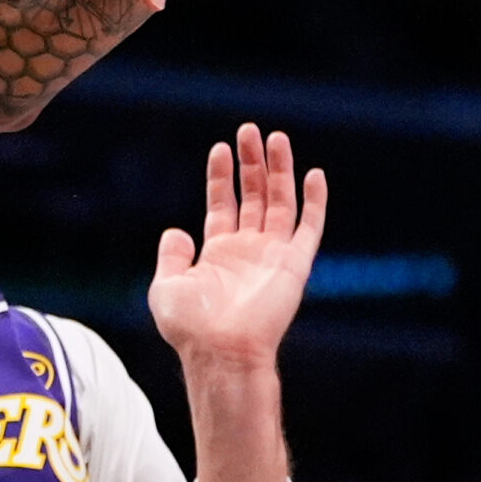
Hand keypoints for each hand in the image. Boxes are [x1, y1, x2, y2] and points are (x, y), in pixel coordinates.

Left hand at [149, 125, 324, 369]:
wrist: (220, 351)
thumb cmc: (191, 327)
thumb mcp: (166, 286)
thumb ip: (170, 256)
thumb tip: (176, 231)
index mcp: (218, 253)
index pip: (223, 203)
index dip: (222, 176)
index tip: (221, 148)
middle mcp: (248, 250)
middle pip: (253, 196)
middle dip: (251, 163)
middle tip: (249, 130)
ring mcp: (272, 255)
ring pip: (280, 202)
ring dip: (279, 171)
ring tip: (276, 138)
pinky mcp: (294, 264)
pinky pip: (309, 227)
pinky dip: (314, 202)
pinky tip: (314, 175)